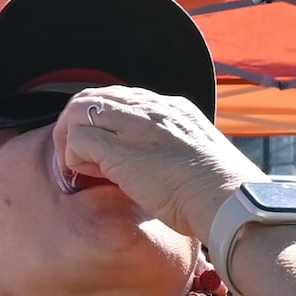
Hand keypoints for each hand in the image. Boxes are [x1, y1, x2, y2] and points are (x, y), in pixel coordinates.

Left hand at [51, 85, 244, 242]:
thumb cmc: (218, 193)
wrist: (226, 199)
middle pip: (95, 97)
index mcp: (173, 109)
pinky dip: (72, 156)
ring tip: (77, 167)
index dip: (105, 120)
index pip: (123, 98)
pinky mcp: (119, 150)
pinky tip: (84, 175)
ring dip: (70, 139)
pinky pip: (77, 138)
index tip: (104, 149)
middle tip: (80, 157)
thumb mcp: (200, 160)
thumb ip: (177, 153)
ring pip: (79, 110)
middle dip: (79, 124)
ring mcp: (134, 125)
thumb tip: (161, 170)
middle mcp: (151, 108)